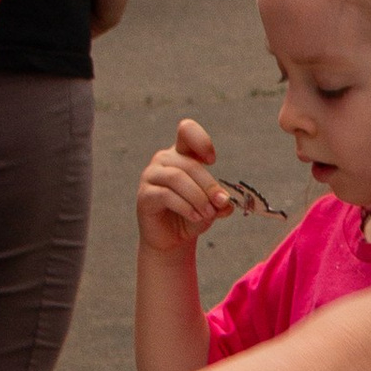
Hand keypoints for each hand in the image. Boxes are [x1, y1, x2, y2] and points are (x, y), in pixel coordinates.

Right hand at [138, 118, 235, 252]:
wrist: (172, 239)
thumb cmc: (192, 216)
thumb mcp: (211, 207)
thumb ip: (220, 202)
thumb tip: (226, 203)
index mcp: (182, 155)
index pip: (186, 131)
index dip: (201, 141)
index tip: (212, 160)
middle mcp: (164, 160)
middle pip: (189, 164)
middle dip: (209, 185)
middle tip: (221, 202)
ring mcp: (151, 176)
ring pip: (177, 178)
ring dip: (197, 197)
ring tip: (208, 213)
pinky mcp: (144, 195)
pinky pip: (166, 195)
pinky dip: (185, 206)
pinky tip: (195, 216)